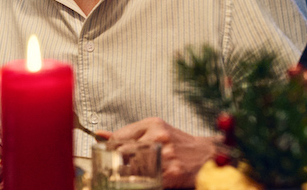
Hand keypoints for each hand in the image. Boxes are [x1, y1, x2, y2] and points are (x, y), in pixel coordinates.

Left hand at [97, 117, 217, 188]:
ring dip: (129, 174)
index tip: (109, 156)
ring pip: (132, 168)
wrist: (207, 156)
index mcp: (153, 124)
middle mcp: (159, 137)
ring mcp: (166, 155)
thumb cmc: (178, 143)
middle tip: (118, 168)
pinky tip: (145, 180)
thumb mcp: (154, 130)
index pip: (119, 137)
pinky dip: (143, 182)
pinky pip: (147, 180)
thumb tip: (99, 134)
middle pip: (122, 152)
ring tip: (135, 174)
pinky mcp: (172, 172)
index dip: (110, 149)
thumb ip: (127, 133)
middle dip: (117, 162)